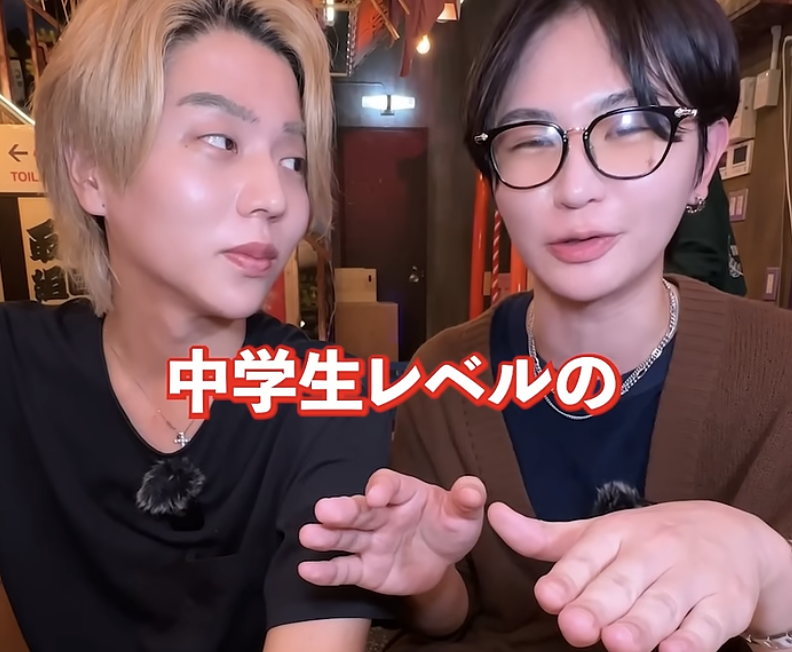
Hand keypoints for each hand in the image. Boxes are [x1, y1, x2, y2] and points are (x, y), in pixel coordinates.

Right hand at [298, 469, 485, 595]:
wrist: (441, 560)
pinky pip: (344, 569)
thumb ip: (467, 499)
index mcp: (404, 492)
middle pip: (360, 509)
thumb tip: (473, 491)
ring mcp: (370, 541)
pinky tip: (307, 570)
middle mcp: (381, 514)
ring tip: (308, 535)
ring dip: (327, 536)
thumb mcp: (464, 513)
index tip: (378, 495)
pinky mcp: (365, 569)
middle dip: (343, 510)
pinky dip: (325, 570)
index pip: (389, 484)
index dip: (382, 487)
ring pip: (346, 537)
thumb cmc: (449, 526)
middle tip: (324, 510)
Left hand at [488, 500, 787, 651]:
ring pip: (663, 604)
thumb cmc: (649, 540)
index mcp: (617, 533)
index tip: (546, 597)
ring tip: (617, 643)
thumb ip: (545, 538)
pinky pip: (707, 625)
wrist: (732, 534)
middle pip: (622, 582)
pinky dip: (692, 640)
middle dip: (598, 605)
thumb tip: (492, 516)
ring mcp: (690, 577)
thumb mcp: (598, 533)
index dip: (567, 578)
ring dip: (640, 624)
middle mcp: (653, 551)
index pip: (588, 556)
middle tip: (575, 627)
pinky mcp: (723, 604)